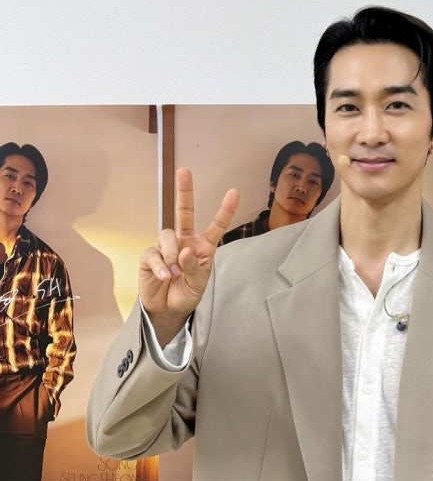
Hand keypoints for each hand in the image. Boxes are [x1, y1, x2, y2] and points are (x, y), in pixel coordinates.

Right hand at [139, 168, 238, 344]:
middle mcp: (185, 241)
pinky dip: (161, 265)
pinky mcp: (150, 255)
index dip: (224, 210)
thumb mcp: (199, 283)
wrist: (168, 309)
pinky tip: (165, 275)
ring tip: (175, 272)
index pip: (215, 226)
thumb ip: (194, 266)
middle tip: (185, 171)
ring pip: (168, 235)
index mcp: (203, 246)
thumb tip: (184, 250)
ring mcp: (167, 246)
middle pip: (184, 212)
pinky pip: (154, 252)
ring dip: (173, 254)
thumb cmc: (187, 293)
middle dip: (184, 191)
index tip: (234, 192)